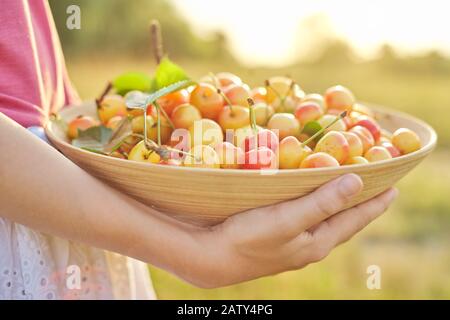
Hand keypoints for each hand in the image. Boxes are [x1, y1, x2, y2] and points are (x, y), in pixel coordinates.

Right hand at [188, 174, 397, 287]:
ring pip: (324, 222)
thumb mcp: (289, 220)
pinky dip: (316, 207)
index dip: (374, 204)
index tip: (393, 188)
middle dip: (360, 205)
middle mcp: (308, 246)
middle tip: (375, 186)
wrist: (213, 257)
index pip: (354, 220)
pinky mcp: (275, 238)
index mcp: (316, 243)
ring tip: (348, 192)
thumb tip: (356, 182)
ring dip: (338, 206)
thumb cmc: (249, 237)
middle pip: (342, 222)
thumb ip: (322, 203)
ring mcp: (291, 244)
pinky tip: (309, 202)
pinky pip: (306, 220)